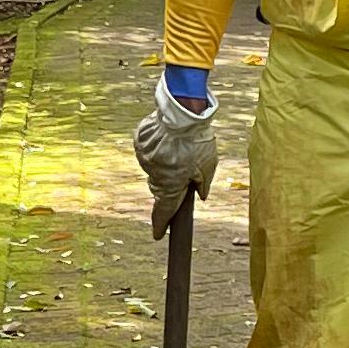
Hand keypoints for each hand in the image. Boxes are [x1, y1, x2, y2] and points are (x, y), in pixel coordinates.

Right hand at [133, 75, 217, 222]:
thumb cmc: (198, 141)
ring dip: (165, 161)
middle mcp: (154, 175)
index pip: (164, 211)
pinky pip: (148, 149)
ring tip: (179, 146)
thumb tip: (200, 195)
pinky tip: (168, 137)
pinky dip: (157, 146)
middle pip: (160, 187)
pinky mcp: (139, 141)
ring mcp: (144, 158)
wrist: (182, 112)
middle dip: (170, 183)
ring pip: (154, 166)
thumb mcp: (209, 166)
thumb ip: (203, 184)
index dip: (161, 224)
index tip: (158, 235)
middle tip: (184, 168)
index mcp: (171, 185)